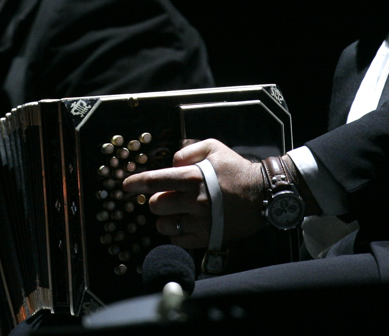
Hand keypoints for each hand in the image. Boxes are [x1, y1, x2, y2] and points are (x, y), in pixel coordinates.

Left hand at [122, 139, 264, 248]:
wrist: (264, 195)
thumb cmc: (236, 170)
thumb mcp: (213, 147)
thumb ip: (187, 151)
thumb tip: (170, 163)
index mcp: (193, 177)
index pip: (155, 181)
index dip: (135, 183)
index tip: (125, 185)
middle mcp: (194, 200)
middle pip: (155, 205)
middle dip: (155, 200)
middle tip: (165, 197)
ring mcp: (200, 221)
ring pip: (163, 224)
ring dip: (164, 218)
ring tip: (175, 211)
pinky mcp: (207, 237)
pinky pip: (177, 239)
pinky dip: (175, 232)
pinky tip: (183, 224)